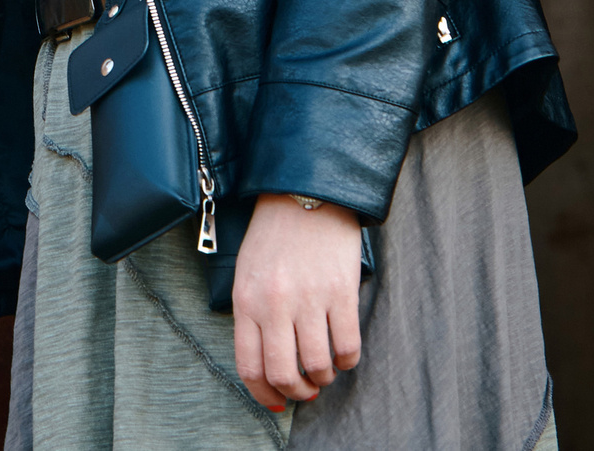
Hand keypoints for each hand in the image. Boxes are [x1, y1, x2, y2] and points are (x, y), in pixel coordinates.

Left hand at [231, 192, 363, 412]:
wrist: (306, 192)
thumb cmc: (274, 234)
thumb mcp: (247, 272)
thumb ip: (251, 314)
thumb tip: (267, 361)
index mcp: (246, 300)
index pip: (249, 365)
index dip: (264, 394)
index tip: (276, 402)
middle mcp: (275, 303)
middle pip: (284, 374)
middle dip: (296, 393)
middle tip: (306, 390)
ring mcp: (309, 298)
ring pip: (318, 365)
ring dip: (324, 377)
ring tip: (325, 369)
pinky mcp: (341, 292)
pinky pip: (347, 347)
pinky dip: (347, 361)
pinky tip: (344, 353)